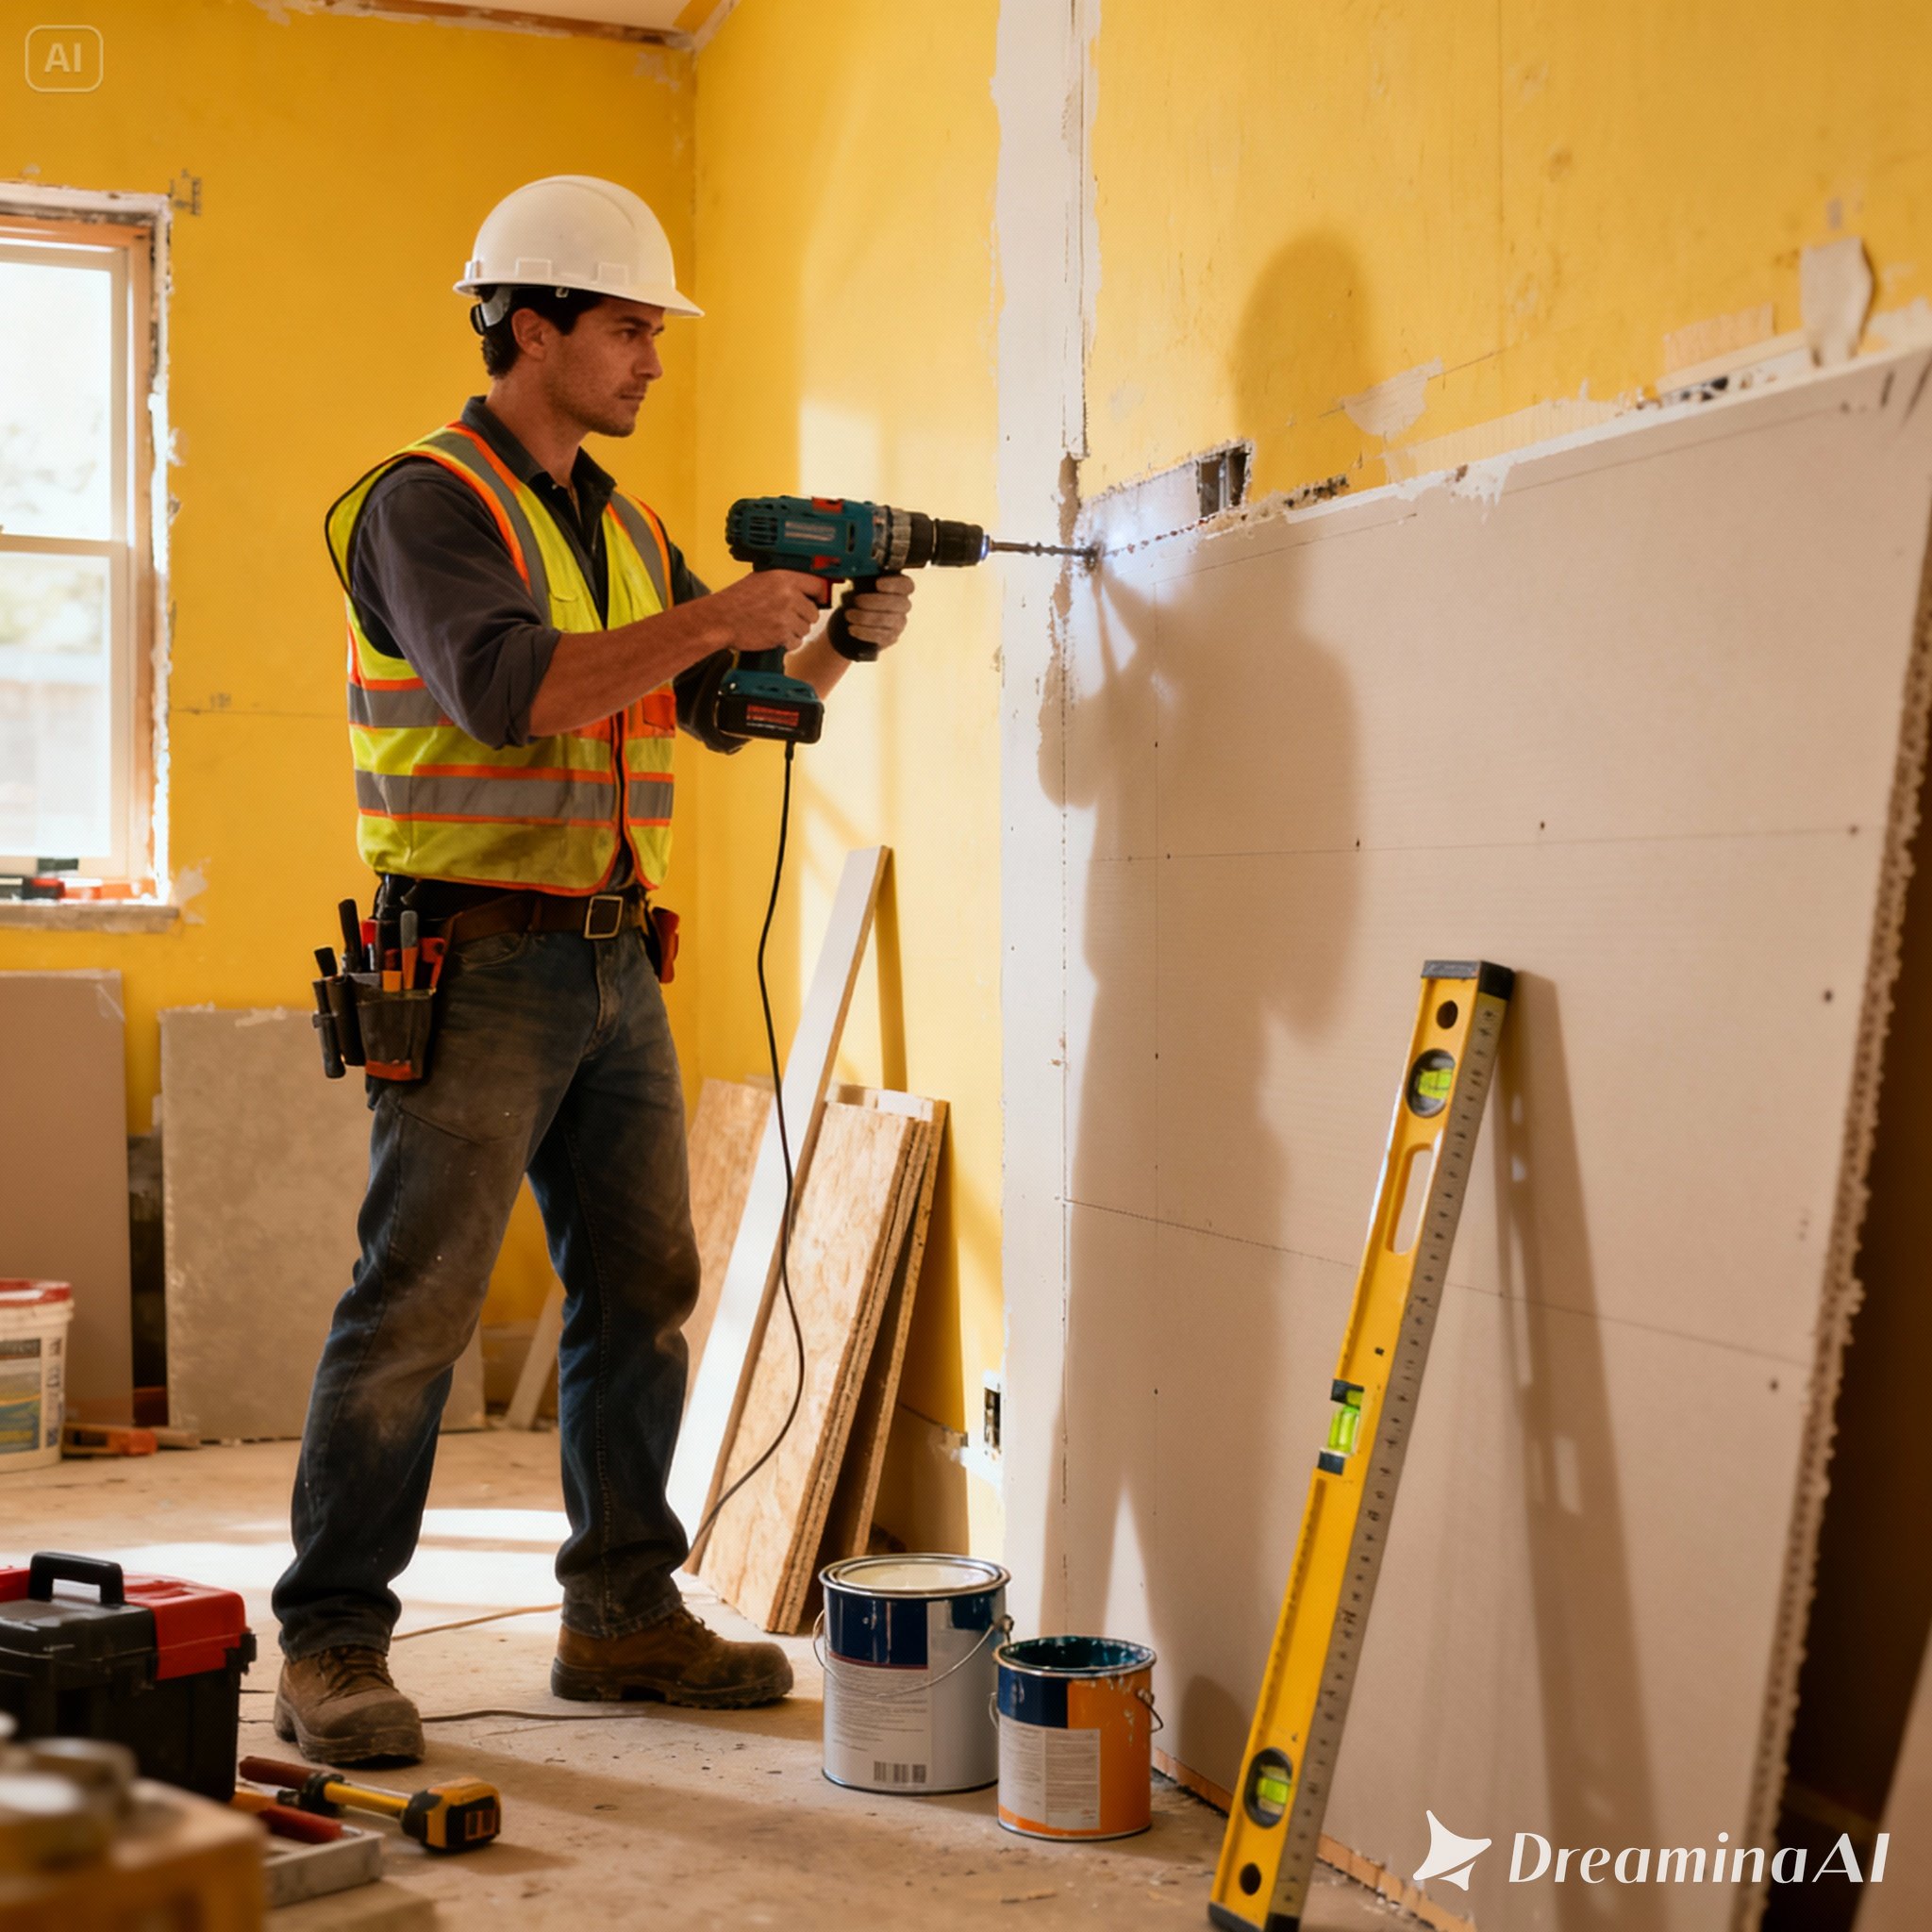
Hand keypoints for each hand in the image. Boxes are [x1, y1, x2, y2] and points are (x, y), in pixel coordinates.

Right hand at [708, 570, 824, 651]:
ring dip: (795, 631)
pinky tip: (774, 635)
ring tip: (777, 626)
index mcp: (784, 577)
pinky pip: (796, 642)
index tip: (816, 600)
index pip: (818, 585)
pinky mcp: (781, 634)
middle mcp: (788, 595)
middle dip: (804, 617)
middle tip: (788, 617)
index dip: (818, 595)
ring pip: (806, 628)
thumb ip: (785, 582)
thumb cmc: (736, 600)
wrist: (720, 619)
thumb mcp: (762, 578)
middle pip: (814, 612)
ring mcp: (785, 616)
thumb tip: (806, 588)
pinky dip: (787, 642)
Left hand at [839, 574, 914, 651]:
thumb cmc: (862, 595)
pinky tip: (852, 628)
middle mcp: (903, 605)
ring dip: (865, 617)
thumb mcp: (862, 582)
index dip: (894, 584)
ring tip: (849, 615)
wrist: (856, 618)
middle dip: (875, 601)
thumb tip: (852, 570)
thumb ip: (862, 575)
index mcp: (899, 588)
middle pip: (898, 603)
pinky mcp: (891, 638)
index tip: (878, 583)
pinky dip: (864, 632)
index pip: (906, 585)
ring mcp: (899, 623)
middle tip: (857, 600)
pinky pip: (881, 636)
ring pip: (888, 620)